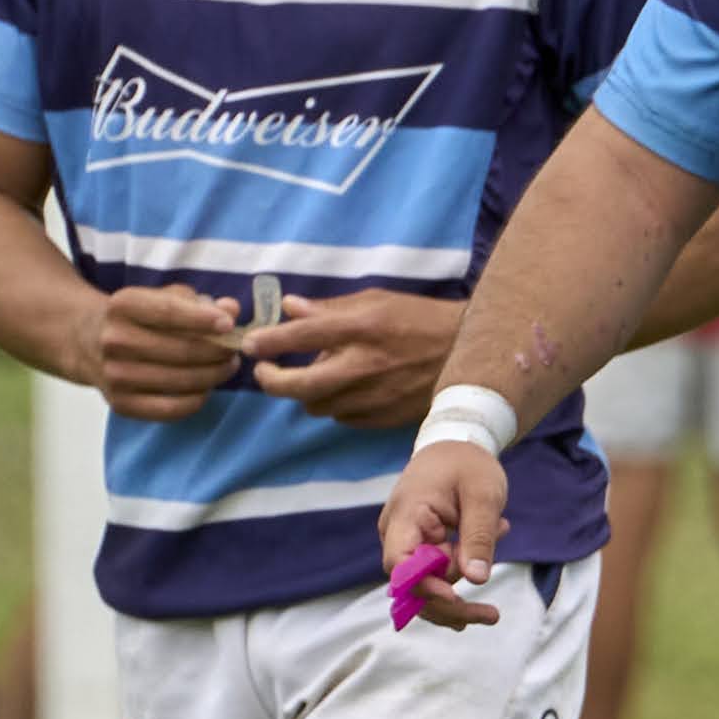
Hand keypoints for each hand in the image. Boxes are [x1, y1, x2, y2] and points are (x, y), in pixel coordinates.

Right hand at [91, 282, 243, 424]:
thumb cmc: (138, 316)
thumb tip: (231, 310)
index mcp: (123, 305)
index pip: (169, 313)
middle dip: (218, 352)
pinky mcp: (120, 404)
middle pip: (181, 351)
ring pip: (181, 381)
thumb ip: (198, 301)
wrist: (87, 341)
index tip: (229, 325)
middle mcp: (114, 340)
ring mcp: (114, 375)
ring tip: (226, 366)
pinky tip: (206, 388)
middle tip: (236, 350)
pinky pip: (171, 409)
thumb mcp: (161, 297)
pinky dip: (196, 400)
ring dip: (213, 376)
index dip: (203, 320)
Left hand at [239, 287, 461, 430]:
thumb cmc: (419, 319)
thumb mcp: (376, 301)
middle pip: (297, 385)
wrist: (468, 354)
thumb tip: (288, 308)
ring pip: (315, 405)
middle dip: (271, 379)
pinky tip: (346, 389)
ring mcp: (373, 396)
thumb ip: (330, 308)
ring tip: (316, 376)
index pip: (299, 335)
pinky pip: (341, 417)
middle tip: (264, 370)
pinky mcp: (382, 418)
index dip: (267, 342)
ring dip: (306, 393)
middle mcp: (363, 365)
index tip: (251, 345)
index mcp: (361, 328)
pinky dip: (335, 404)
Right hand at [374, 442, 512, 630]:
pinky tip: (483, 561)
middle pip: (412, 585)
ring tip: (493, 595)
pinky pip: (433, 575)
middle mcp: (396, 533)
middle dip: (449, 605)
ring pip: (423, 586)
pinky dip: (459, 576)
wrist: (454, 445)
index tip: (455, 597)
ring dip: (457, 598)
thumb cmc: (468, 464)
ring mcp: (405, 542)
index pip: (400, 562)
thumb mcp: (483, 494)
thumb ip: (479, 536)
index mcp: (406, 514)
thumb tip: (477, 579)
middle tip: (492, 616)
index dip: (423, 586)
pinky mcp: (418, 548)